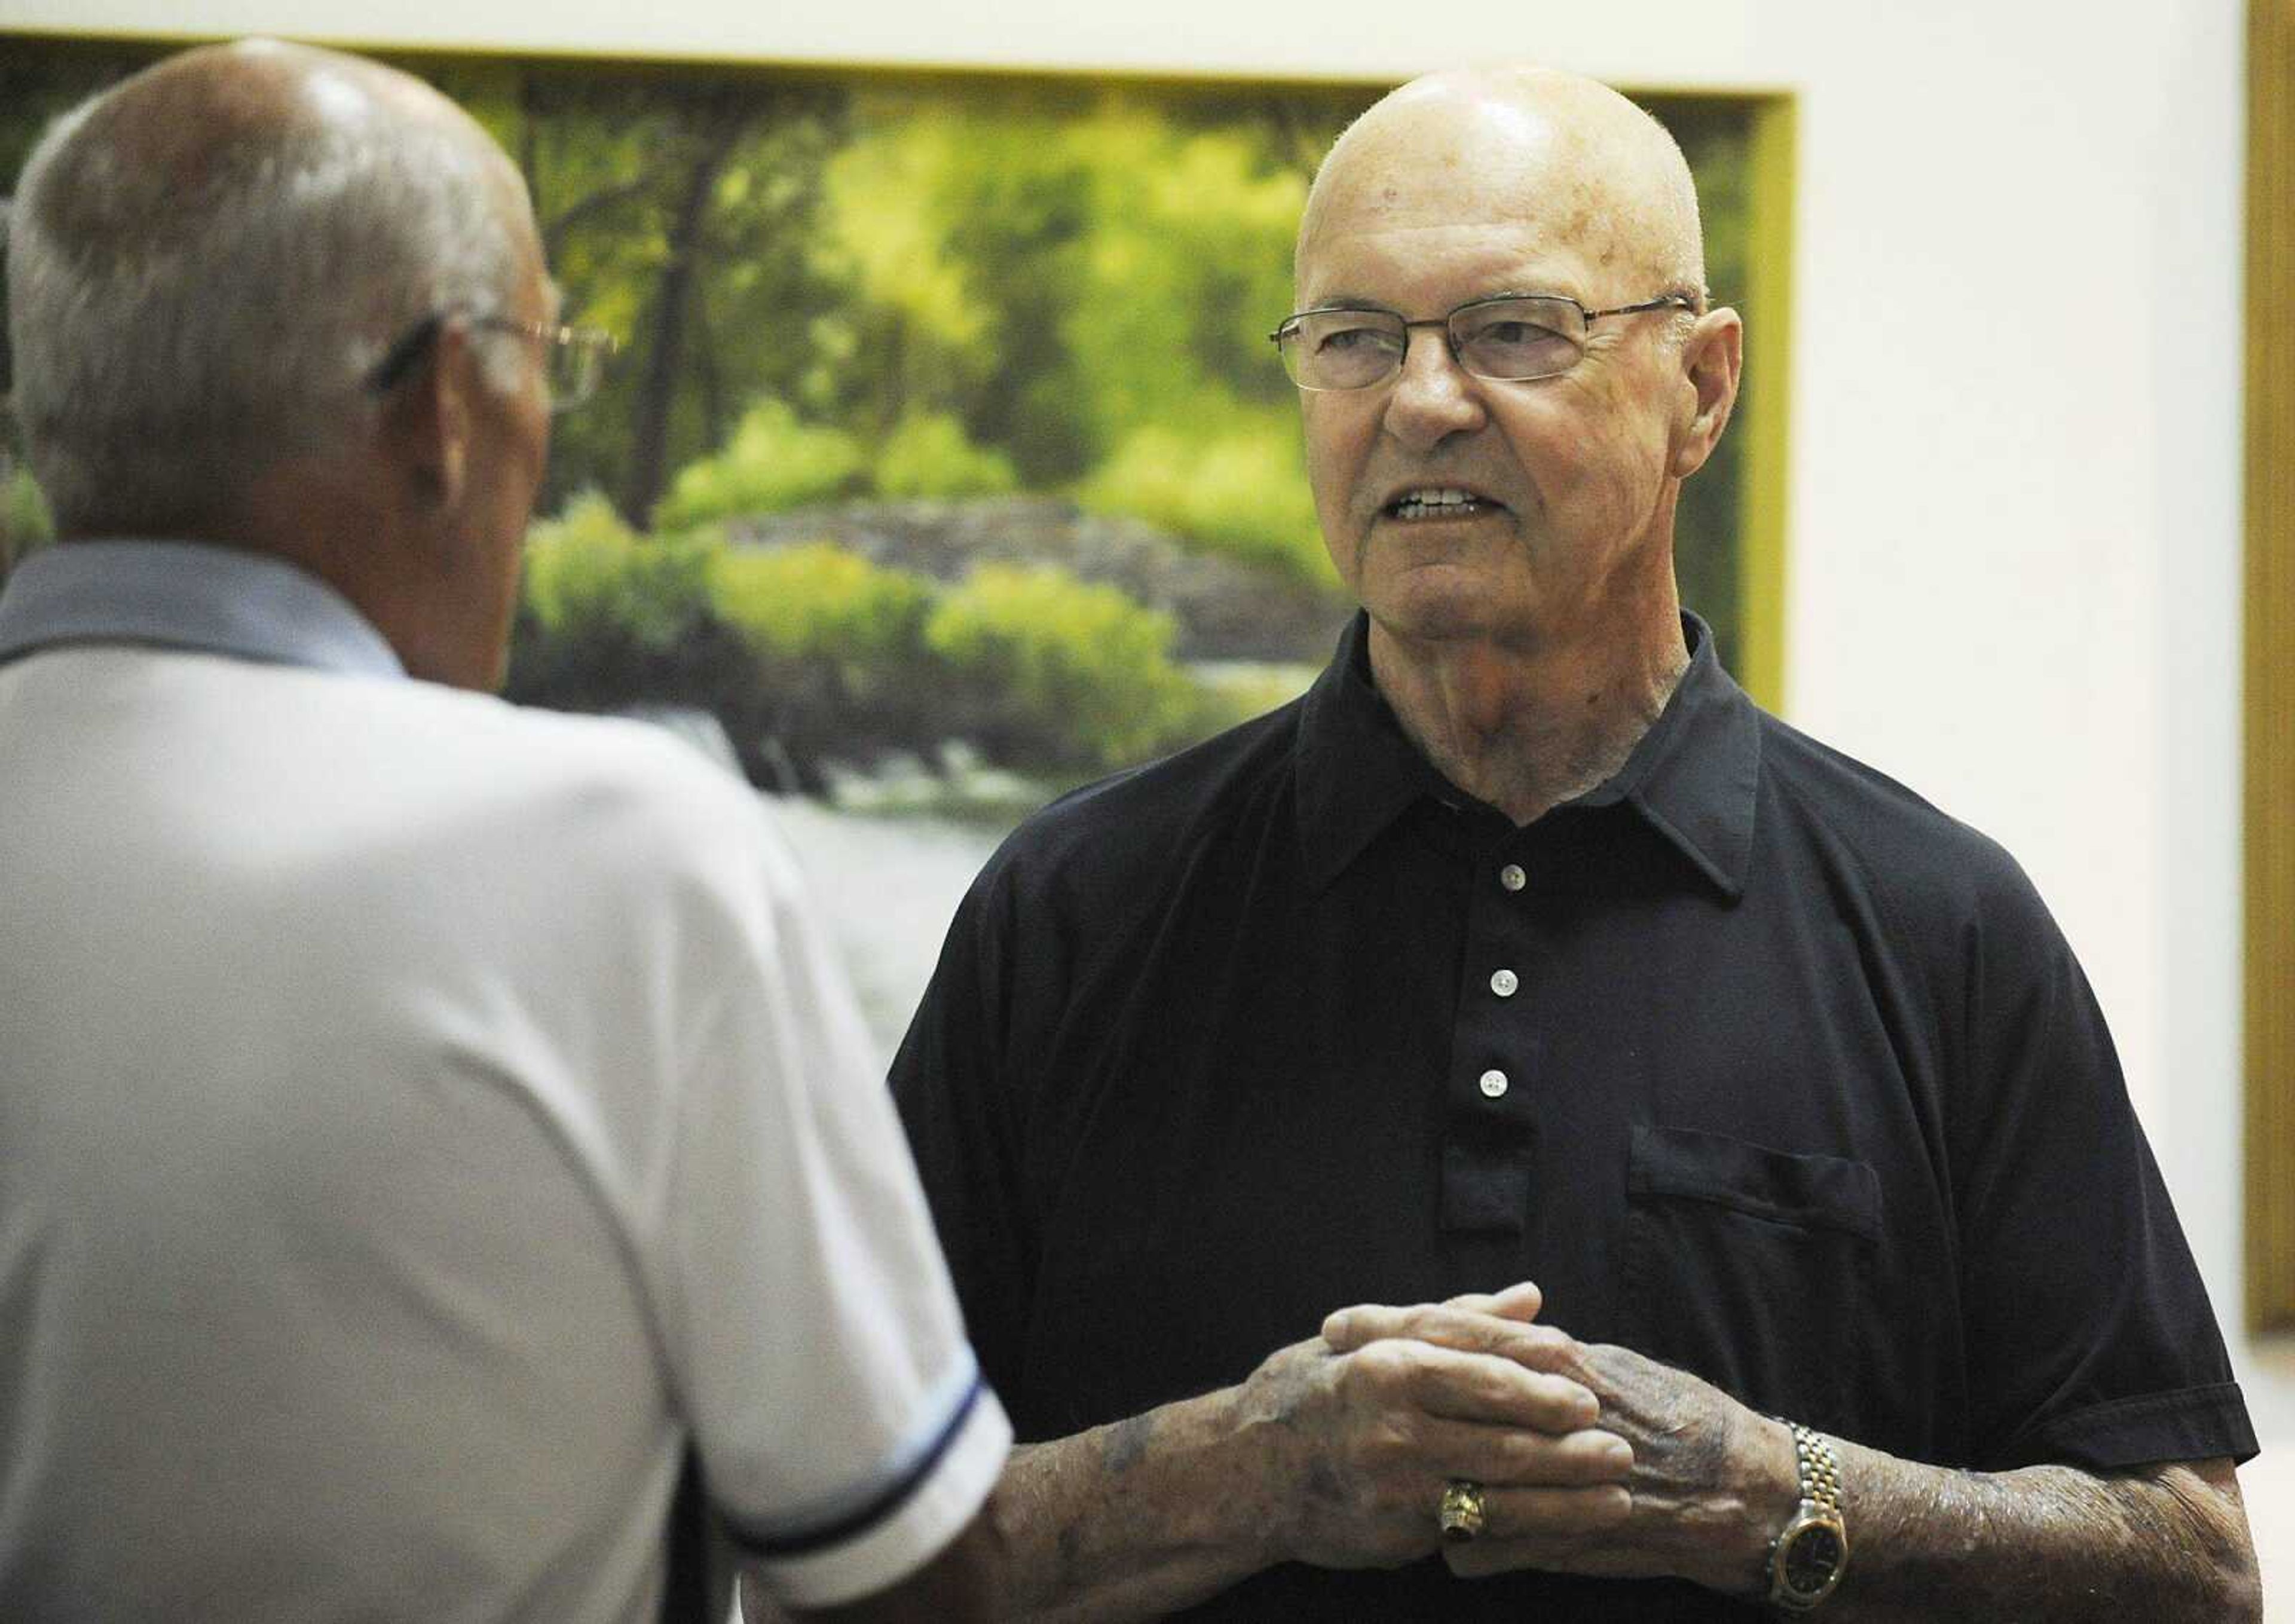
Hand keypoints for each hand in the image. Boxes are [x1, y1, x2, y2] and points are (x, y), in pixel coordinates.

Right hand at [1235, 1282, 1632, 1572]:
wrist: (1248, 1472)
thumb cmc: (1315, 1393)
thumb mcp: (1368, 1340)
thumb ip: (1452, 1319)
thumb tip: (1530, 1297)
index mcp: (1389, 1362)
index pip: (1483, 1359)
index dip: (1542, 1372)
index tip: (1589, 1379)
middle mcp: (1393, 1420)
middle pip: (1502, 1427)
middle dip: (1569, 1440)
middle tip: (1621, 1443)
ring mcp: (1396, 1481)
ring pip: (1500, 1487)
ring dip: (1567, 1494)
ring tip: (1618, 1494)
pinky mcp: (1399, 1531)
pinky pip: (1478, 1531)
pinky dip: (1530, 1533)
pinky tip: (1567, 1532)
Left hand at [1320, 1300, 1796, 1594]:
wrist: (1744, 1492)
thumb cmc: (1679, 1421)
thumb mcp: (1610, 1369)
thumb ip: (1545, 1353)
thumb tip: (1496, 1323)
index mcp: (1559, 1362)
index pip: (1460, 1331)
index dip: (1391, 1328)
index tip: (1332, 1327)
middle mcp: (1549, 1411)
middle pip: (1443, 1396)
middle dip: (1379, 1395)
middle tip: (1320, 1390)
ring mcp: (1556, 1477)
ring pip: (1458, 1475)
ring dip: (1411, 1479)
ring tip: (1360, 1477)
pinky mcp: (1572, 1536)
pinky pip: (1497, 1545)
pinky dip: (1468, 1547)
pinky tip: (1442, 1549)